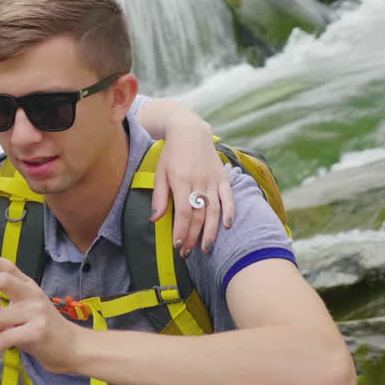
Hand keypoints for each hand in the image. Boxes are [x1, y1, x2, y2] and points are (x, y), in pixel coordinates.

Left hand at [0, 251, 82, 372]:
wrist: (71, 348)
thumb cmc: (43, 328)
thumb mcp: (28, 307)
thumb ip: (8, 300)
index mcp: (28, 287)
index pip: (10, 267)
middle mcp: (33, 295)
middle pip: (3, 280)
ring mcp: (36, 312)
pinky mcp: (37, 332)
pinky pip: (6, 338)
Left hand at [151, 117, 232, 254]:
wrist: (190, 131)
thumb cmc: (171, 154)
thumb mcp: (160, 173)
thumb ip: (159, 197)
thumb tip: (154, 220)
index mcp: (181, 181)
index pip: (184, 212)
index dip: (181, 231)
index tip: (177, 245)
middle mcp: (199, 182)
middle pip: (199, 215)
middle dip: (193, 237)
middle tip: (188, 252)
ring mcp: (213, 180)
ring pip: (214, 210)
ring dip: (211, 231)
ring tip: (206, 248)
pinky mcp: (223, 177)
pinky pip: (228, 197)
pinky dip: (230, 211)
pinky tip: (228, 226)